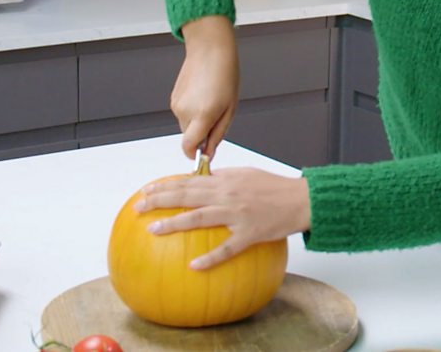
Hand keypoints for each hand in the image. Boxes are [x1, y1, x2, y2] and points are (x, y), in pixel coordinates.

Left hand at [136, 167, 311, 269]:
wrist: (302, 200)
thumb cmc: (275, 188)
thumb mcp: (247, 174)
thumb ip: (223, 177)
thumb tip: (201, 179)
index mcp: (226, 180)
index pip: (189, 180)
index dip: (165, 185)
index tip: (146, 190)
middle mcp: (228, 194)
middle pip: (187, 195)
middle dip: (159, 199)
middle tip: (138, 207)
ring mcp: (238, 215)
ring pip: (199, 218)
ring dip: (174, 223)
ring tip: (154, 228)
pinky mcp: (250, 234)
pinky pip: (227, 248)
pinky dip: (210, 258)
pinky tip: (194, 266)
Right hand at [174, 15, 239, 158]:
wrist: (210, 51)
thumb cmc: (225, 75)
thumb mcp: (230, 109)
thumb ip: (217, 134)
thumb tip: (208, 153)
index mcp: (202, 115)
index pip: (189, 147)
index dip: (194, 155)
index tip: (203, 155)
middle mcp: (185, 112)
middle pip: (189, 137)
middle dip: (201, 134)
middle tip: (216, 117)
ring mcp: (177, 105)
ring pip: (186, 126)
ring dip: (196, 122)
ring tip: (210, 102)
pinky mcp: (173, 99)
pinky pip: (182, 114)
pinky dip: (191, 111)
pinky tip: (201, 96)